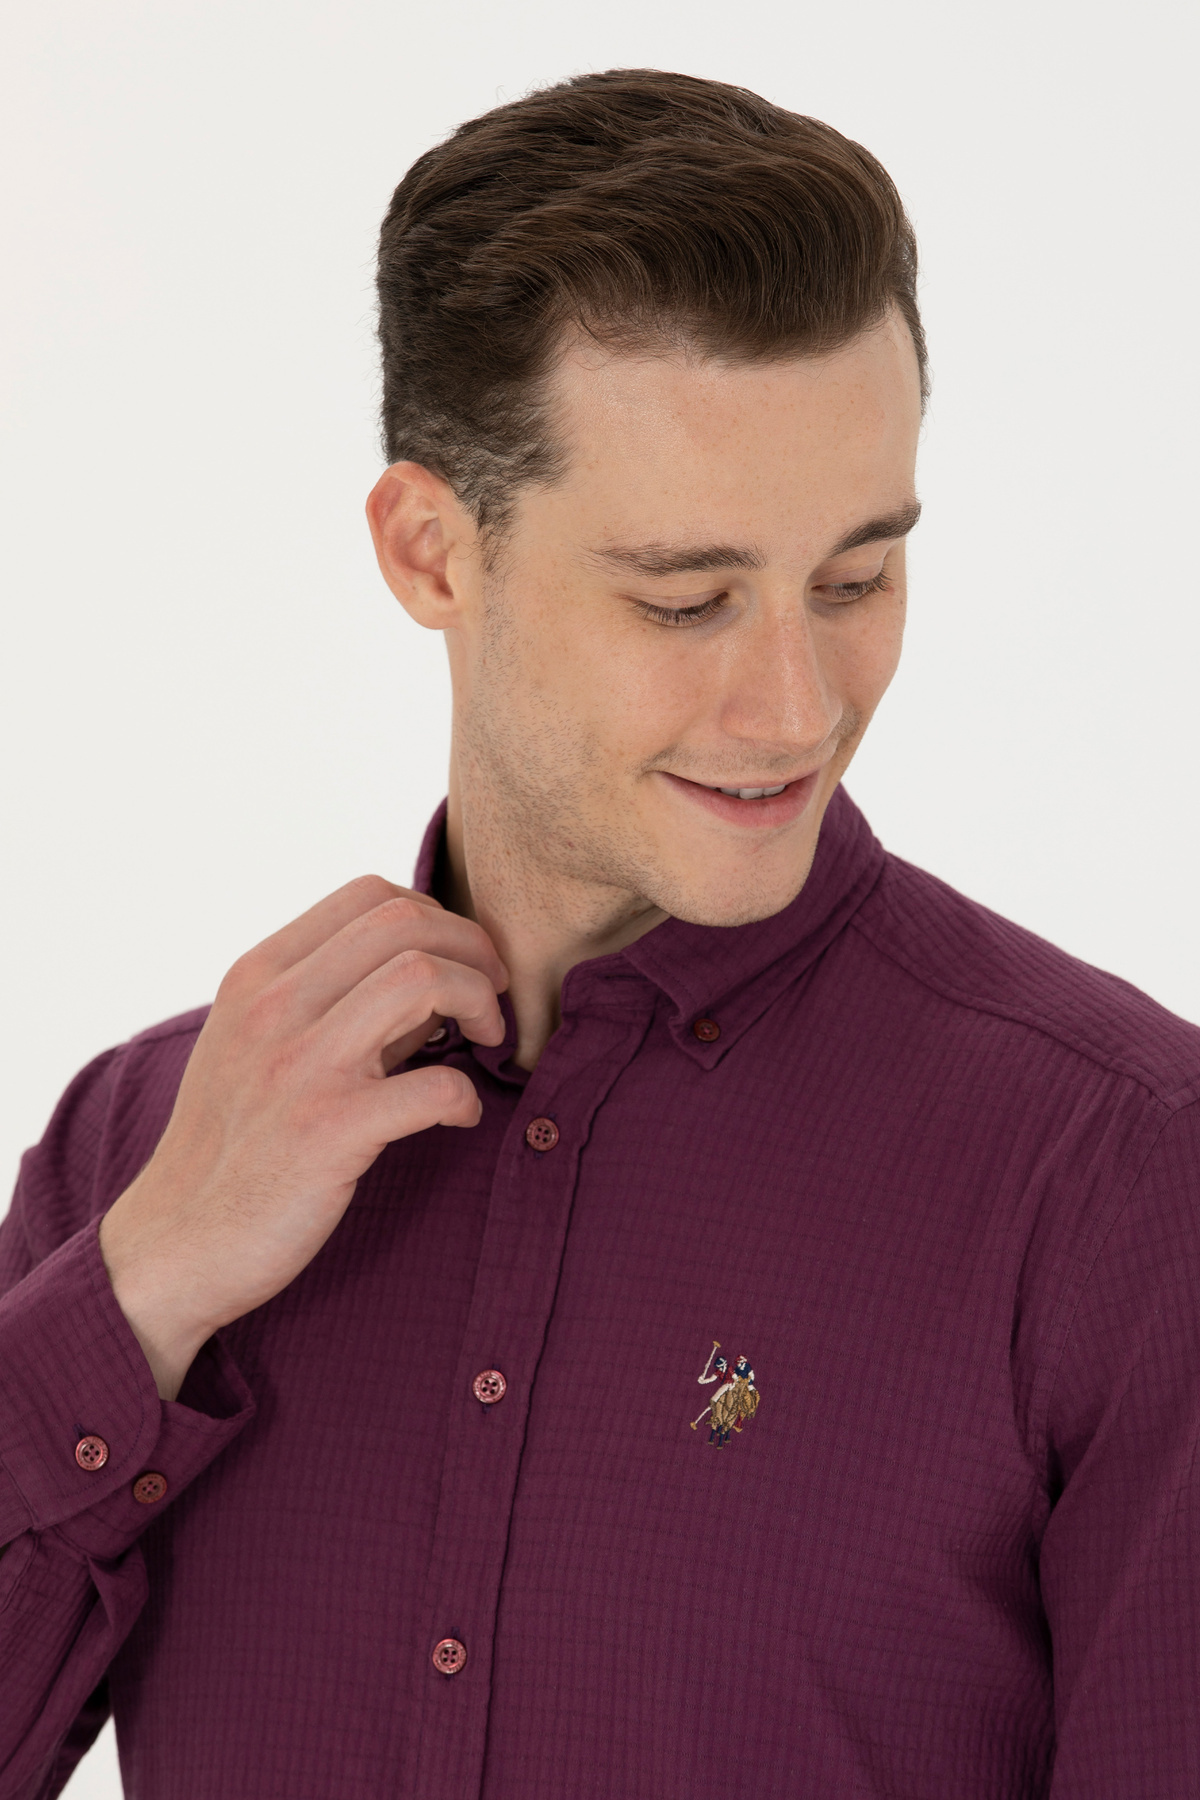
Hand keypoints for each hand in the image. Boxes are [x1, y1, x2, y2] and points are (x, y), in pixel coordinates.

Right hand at [98, 876, 506, 1398]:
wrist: (176, 1243)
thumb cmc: (231, 1145)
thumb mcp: (256, 1045)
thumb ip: (332, 1003)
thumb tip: (432, 979)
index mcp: (257, 976)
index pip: (369, 895)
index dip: (438, 917)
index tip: (461, 962)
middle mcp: (273, 1007)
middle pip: (405, 923)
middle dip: (474, 950)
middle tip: (492, 998)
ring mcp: (299, 1067)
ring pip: (422, 978)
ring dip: (480, 1002)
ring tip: (487, 1040)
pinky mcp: (327, 1132)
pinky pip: (435, 1086)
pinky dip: (467, 1097)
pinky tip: (461, 1115)